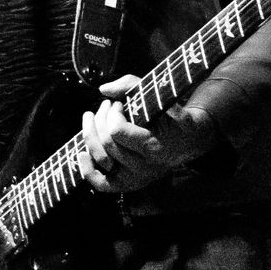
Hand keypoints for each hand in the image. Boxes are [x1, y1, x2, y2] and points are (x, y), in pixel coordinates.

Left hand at [78, 74, 213, 193]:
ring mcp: (136, 178)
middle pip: (106, 143)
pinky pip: (102, 184)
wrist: (189, 141)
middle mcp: (145, 167)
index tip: (119, 104)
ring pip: (100, 159)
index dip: (112, 114)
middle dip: (101, 119)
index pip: (116, 132)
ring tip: (92, 118)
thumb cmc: (173, 114)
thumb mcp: (160, 95)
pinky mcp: (129, 184)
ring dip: (90, 135)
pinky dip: (87, 170)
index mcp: (154, 146)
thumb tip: (103, 90)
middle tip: (107, 106)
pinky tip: (81, 152)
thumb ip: (132, 85)